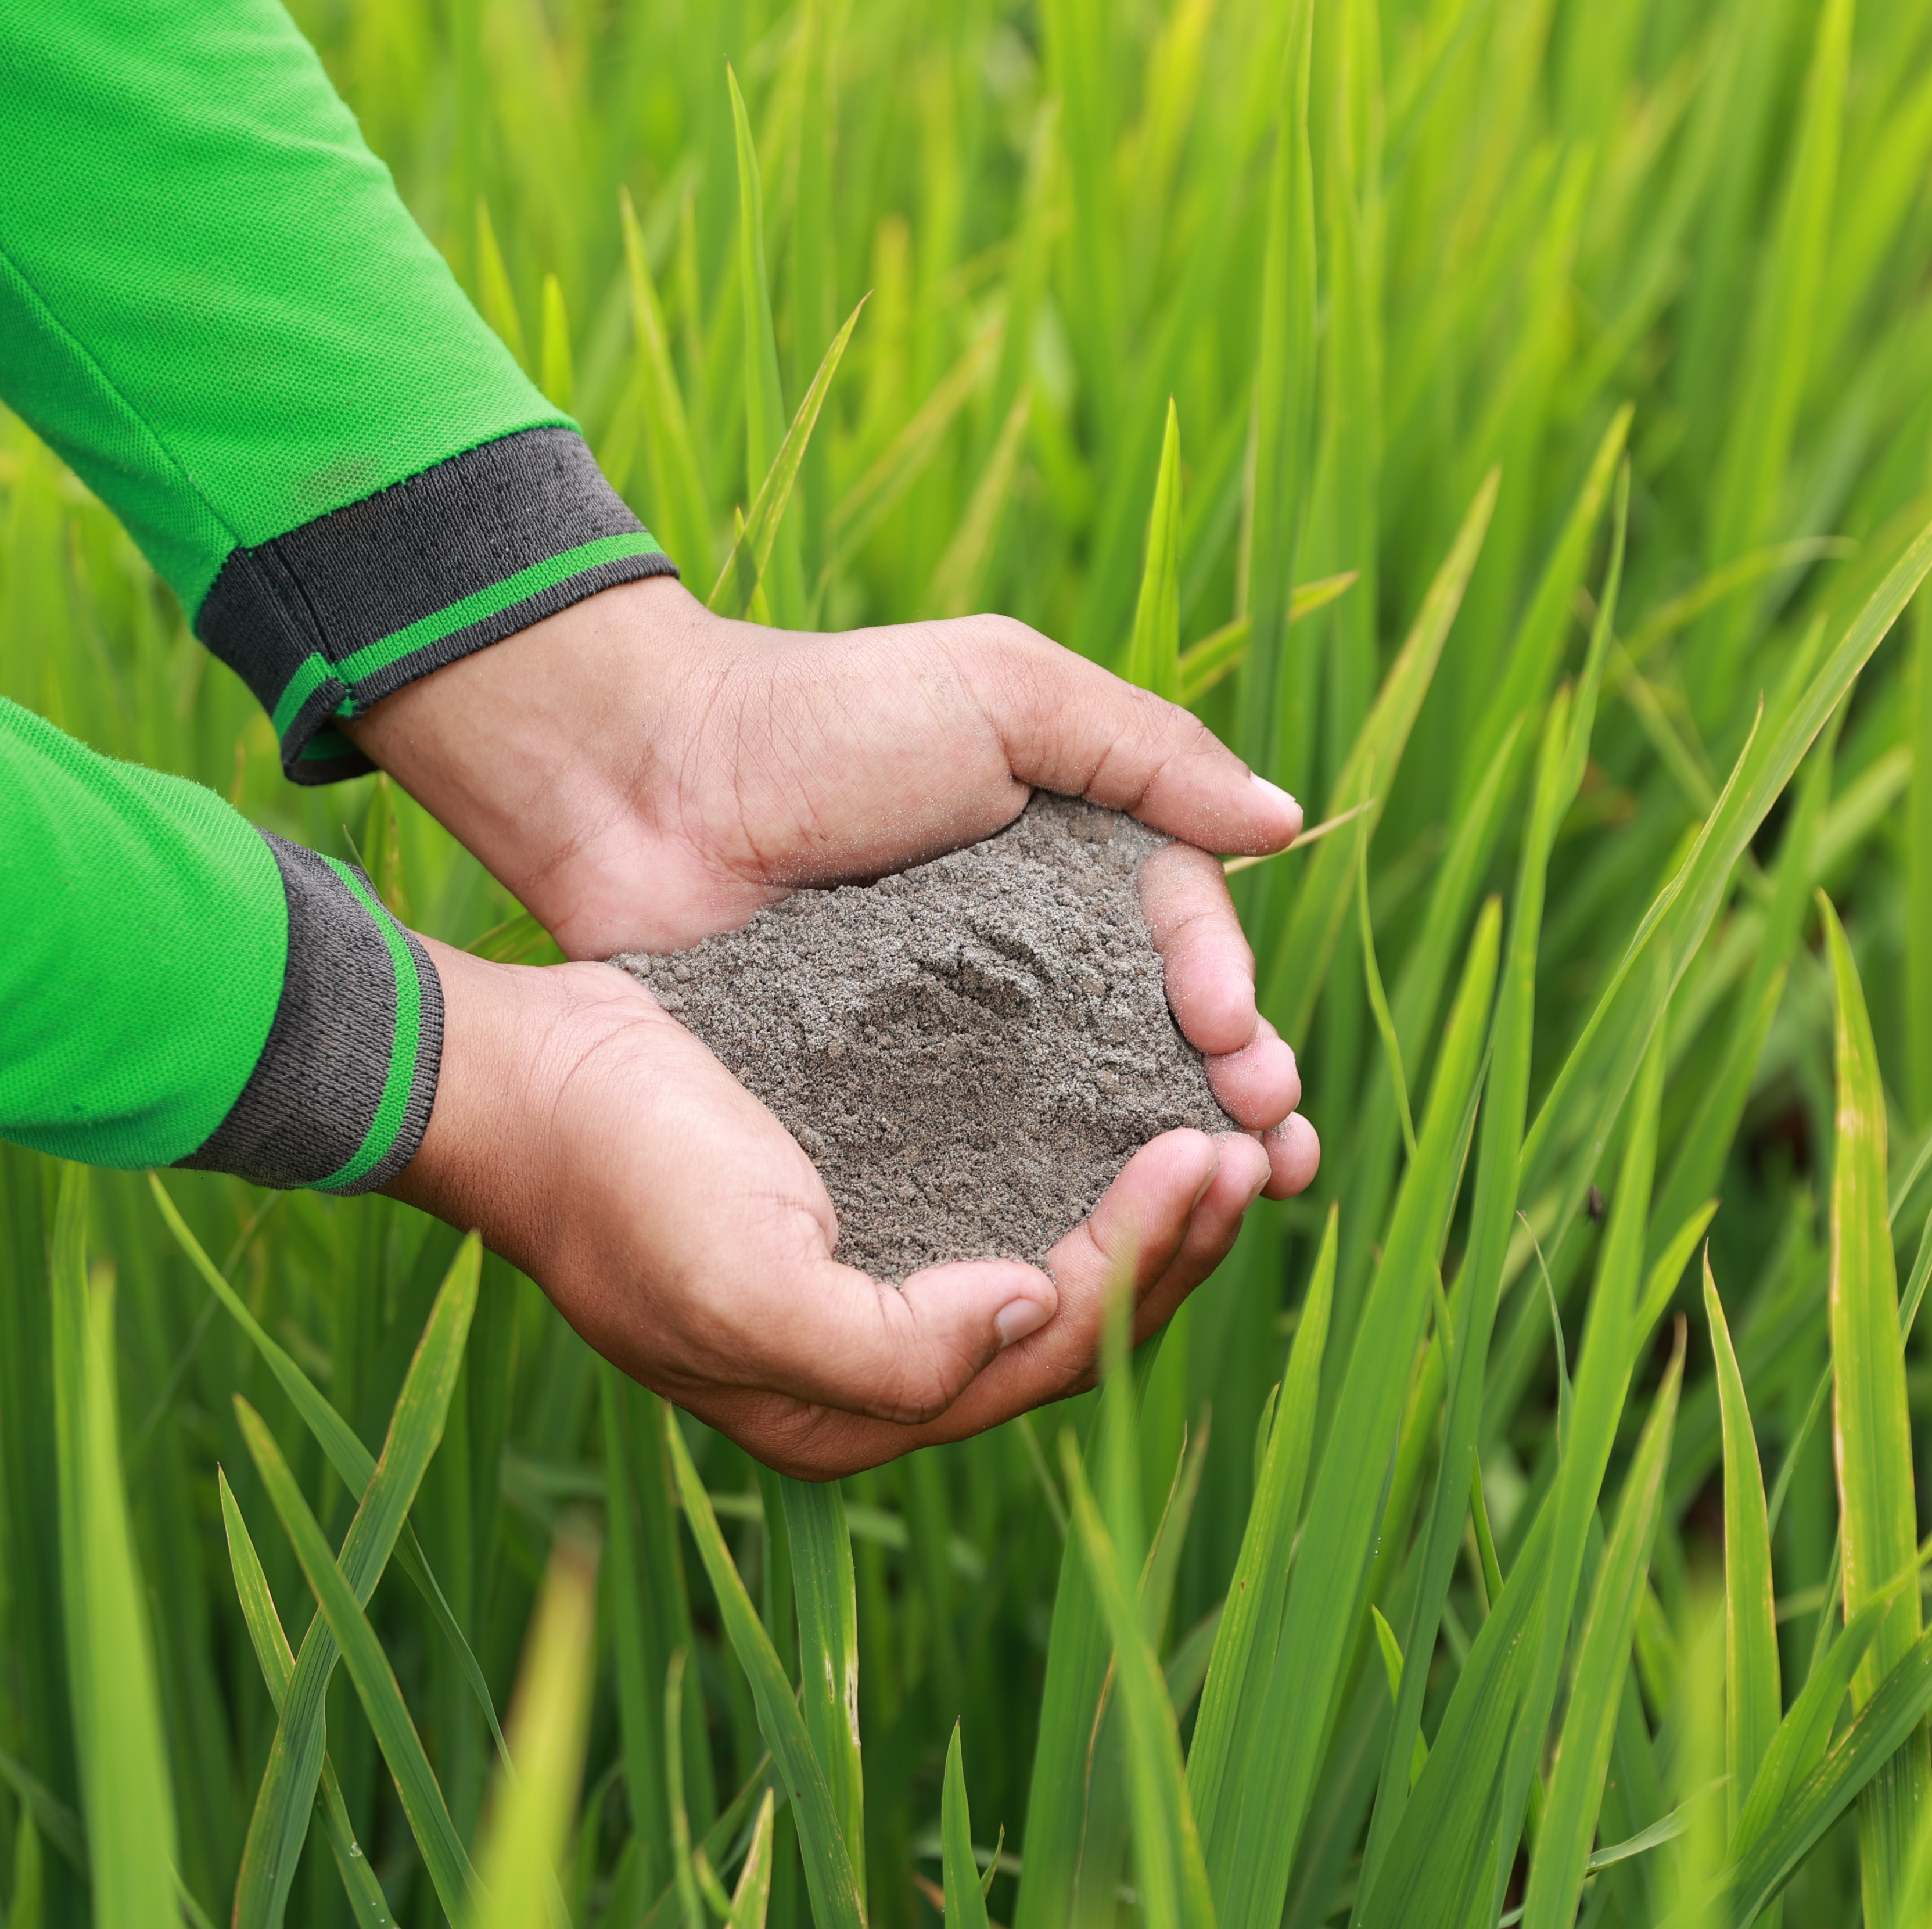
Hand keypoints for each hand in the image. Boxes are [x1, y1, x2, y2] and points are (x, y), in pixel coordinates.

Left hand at [342, 577, 1320, 1190]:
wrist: (646, 784)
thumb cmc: (824, 716)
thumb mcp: (1002, 690)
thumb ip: (1146, 750)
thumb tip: (1285, 825)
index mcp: (1070, 856)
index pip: (1184, 942)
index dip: (1227, 1000)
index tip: (1240, 1050)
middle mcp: (1025, 954)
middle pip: (1154, 1043)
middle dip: (1225, 1102)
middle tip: (1267, 1154)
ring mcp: (951, 1034)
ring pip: (1080, 1115)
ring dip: (1157, 1166)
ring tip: (1216, 1205)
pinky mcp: (876, 1095)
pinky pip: (970, 1156)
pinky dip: (1035, 1196)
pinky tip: (1084, 1241)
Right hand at [386, 943, 1272, 1477]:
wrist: (521, 1072)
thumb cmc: (618, 1176)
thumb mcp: (740, 1283)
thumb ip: (887, 1344)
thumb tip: (1022, 1312)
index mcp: (847, 1408)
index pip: (1042, 1357)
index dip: (1138, 1267)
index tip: (1201, 1154)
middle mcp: (875, 1352)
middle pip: (1069, 1318)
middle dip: (1174, 1241)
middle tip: (1258, 1141)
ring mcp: (875, 1261)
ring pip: (1053, 1249)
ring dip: (1147, 1198)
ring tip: (1232, 1116)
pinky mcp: (871, 1177)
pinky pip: (1008, 1179)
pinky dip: (1083, 1146)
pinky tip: (1138, 1088)